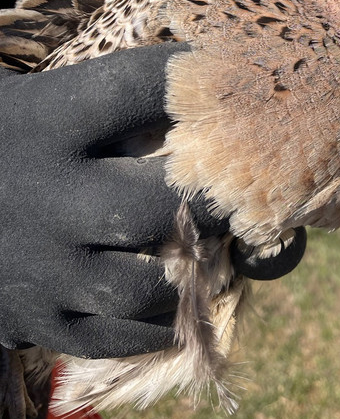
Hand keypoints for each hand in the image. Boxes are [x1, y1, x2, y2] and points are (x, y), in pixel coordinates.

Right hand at [0, 44, 305, 358]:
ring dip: (190, 269)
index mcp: (49, 121)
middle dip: (212, 199)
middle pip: (162, 203)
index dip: (197, 83)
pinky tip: (173, 293)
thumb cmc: (14, 140)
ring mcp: (40, 266)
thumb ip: (121, 99)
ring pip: (148, 285)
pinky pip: (120, 336)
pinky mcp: (33, 320)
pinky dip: (160, 320)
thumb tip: (214, 83)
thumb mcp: (48, 101)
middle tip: (238, 193)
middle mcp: (46, 193)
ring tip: (203, 247)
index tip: (232, 82)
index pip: (141, 89)